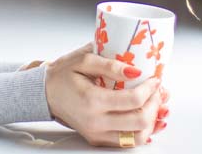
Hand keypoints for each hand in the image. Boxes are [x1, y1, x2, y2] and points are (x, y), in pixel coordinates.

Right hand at [45, 42, 165, 146]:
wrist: (44, 94)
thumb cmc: (62, 74)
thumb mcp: (84, 60)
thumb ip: (110, 64)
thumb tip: (136, 71)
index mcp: (93, 101)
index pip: (133, 100)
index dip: (150, 89)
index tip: (154, 79)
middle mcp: (96, 122)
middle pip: (139, 122)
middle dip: (155, 105)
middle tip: (157, 91)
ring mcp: (97, 134)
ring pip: (136, 137)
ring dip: (152, 121)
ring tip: (156, 104)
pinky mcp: (98, 139)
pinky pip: (126, 142)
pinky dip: (142, 131)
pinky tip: (149, 118)